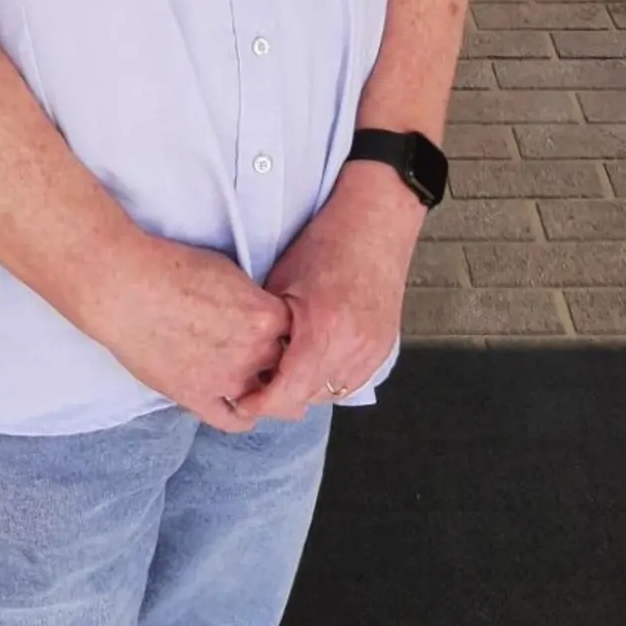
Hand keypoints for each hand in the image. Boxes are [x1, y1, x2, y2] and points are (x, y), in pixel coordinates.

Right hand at [92, 238, 296, 434]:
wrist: (127, 290)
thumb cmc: (175, 270)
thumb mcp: (232, 273)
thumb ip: (256, 300)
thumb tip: (265, 312)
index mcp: (268, 317)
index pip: (300, 333)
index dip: (296, 334)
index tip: (292, 337)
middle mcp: (254, 352)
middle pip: (286, 365)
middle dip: (285, 364)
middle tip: (284, 365)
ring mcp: (226, 379)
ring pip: (264, 396)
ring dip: (268, 393)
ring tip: (272, 392)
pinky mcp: (196, 397)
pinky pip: (231, 419)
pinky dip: (243, 418)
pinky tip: (246, 412)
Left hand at [228, 162, 422, 426]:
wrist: (376, 222)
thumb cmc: (328, 243)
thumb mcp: (280, 285)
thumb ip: (264, 331)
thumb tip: (244, 361)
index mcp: (323, 331)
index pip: (285, 394)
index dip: (258, 403)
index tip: (241, 400)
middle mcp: (353, 346)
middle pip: (306, 399)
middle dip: (280, 396)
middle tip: (258, 383)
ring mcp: (373, 349)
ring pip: (330, 394)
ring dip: (306, 389)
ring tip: (286, 370)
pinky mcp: (384, 346)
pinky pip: (351, 381)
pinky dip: (330, 378)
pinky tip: (315, 360)